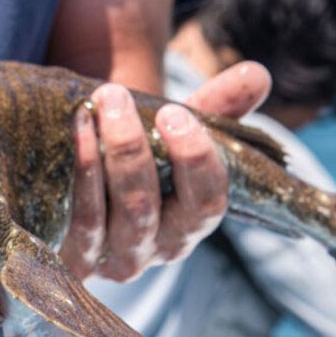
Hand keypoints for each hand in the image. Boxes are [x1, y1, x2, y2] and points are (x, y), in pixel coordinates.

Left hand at [59, 62, 270, 281]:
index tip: (172, 113)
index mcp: (191, 223)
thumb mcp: (179, 134)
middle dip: (130, 149)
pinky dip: (81, 172)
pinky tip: (78, 132)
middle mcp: (156, 249)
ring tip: (94, 106)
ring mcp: (115, 259)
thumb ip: (219, 107)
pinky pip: (81, 221)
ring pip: (113, 214)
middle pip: (146, 208)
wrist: (93, 190)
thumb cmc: (147, 160)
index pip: (207, 202)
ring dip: (102, 154)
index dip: (194, 159)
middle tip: (114, 96)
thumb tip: (257, 73)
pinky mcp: (79, 262)